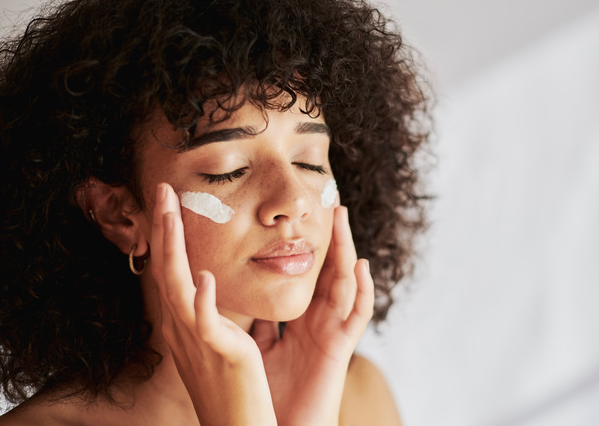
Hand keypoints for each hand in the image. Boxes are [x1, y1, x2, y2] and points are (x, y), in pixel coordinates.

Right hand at [149, 183, 276, 425]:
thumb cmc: (230, 388)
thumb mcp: (215, 343)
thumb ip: (210, 314)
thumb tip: (209, 286)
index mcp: (185, 323)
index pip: (171, 270)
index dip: (167, 235)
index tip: (169, 202)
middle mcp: (183, 329)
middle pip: (167, 270)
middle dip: (164, 229)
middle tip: (163, 191)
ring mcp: (198, 341)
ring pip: (179, 287)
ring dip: (174, 248)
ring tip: (171, 213)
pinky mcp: (221, 355)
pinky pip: (206, 324)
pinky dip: (202, 300)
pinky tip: (205, 276)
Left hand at [252, 206, 374, 425]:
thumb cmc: (269, 394)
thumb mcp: (258, 347)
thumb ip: (256, 320)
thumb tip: (237, 292)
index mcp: (298, 321)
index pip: (304, 275)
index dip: (305, 247)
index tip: (299, 217)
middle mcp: (318, 323)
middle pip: (326, 271)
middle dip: (329, 239)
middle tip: (327, 203)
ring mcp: (331, 333)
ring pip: (343, 284)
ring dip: (345, 250)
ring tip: (343, 218)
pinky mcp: (340, 350)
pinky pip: (356, 317)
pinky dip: (361, 291)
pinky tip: (359, 266)